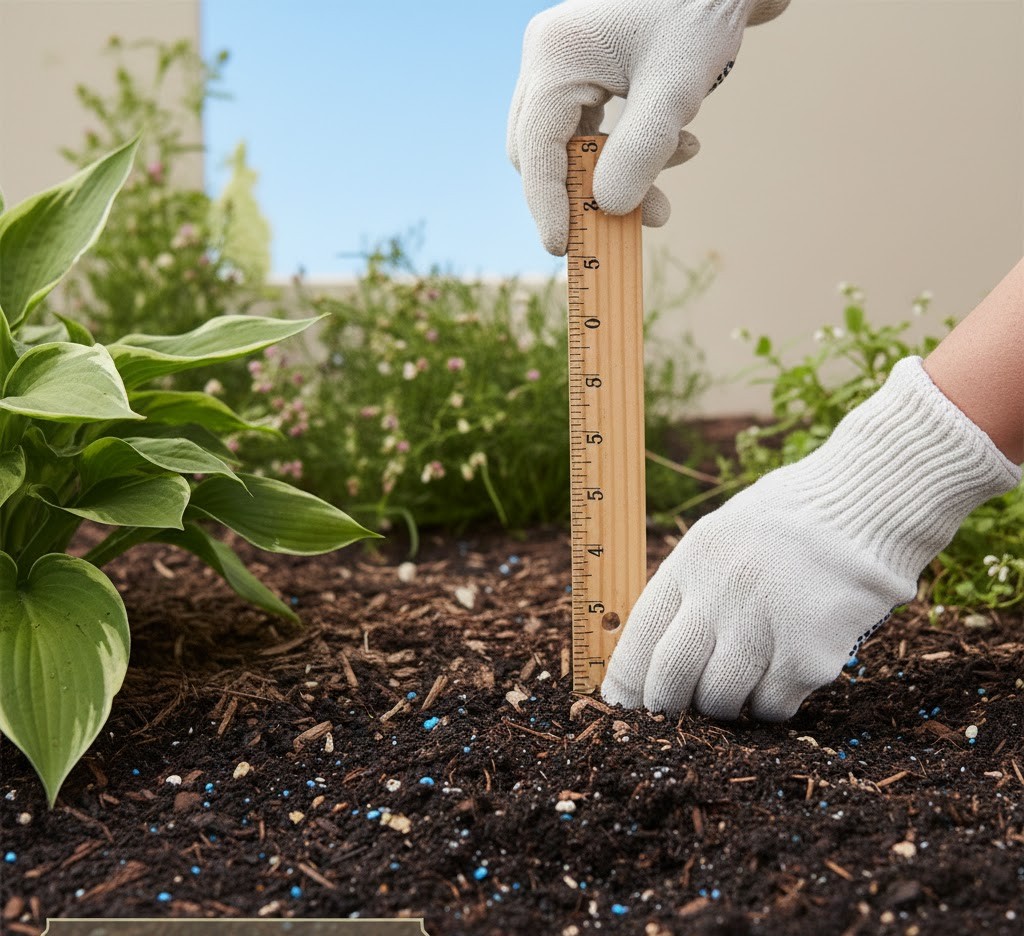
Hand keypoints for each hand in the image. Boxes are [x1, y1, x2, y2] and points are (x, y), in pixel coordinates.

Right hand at [506, 0, 790, 254]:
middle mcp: (548, 58)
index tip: (562, 249)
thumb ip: (641, 152)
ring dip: (615, 173)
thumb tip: (606, 208)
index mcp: (555, 57)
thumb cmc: (702, 11)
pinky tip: (679, 147)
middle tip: (633, 221)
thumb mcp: (676, 89)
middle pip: (542, 150)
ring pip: (568, 143)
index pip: (535, 148)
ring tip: (675, 178)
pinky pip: (592, 126)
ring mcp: (565, 61)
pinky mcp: (588, 66)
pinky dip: (628, 150)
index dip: (547, 204)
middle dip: (585, 191)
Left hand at [602, 356, 1021, 720]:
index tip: (621, 707)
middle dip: (666, 708)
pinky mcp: (809, 657)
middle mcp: (721, 594)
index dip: (625, 681)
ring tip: (748, 674)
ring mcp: (764, 627)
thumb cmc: (793, 522)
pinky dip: (775, 702)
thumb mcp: (723, 536)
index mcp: (692, 560)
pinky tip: (790, 666)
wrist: (871, 505)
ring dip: (727, 705)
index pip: (639, 635)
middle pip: (670, 679)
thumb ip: (690, 587)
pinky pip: (773, 707)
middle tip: (675, 716)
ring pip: (721, 702)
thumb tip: (653, 655)